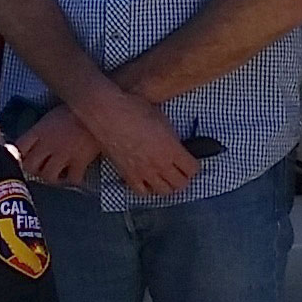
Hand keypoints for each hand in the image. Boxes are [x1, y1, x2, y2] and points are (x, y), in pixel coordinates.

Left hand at [13, 105, 105, 188]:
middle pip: (30, 166)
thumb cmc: (76, 108)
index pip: (19, 148)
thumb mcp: (53, 115)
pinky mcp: (80, 161)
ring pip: (48, 176)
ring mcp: (64, 154)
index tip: (23, 157)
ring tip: (56, 173)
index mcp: (40, 130)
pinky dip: (72, 180)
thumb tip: (35, 141)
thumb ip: (41, 129)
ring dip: (51, 176)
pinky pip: (72, 179)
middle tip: (40, 167)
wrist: (99, 108)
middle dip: (33, 169)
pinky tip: (73, 175)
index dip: (18, 155)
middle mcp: (48, 144)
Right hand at [74, 91, 201, 199]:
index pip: (193, 169)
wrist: (108, 114)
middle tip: (181, 172)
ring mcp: (144, 172)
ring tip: (166, 179)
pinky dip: (148, 189)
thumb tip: (176, 145)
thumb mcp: (162, 119)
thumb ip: (172, 137)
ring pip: (164, 192)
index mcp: (172, 149)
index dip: (194, 166)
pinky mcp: (128, 175)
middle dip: (183, 179)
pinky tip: (148, 181)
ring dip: (168, 186)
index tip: (191, 163)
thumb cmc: (134, 109)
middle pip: (181, 184)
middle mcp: (160, 164)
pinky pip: (142, 192)